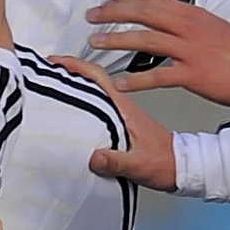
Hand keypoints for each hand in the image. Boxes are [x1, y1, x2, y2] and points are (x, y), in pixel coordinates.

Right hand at [56, 56, 178, 189]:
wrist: (181, 166)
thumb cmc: (165, 163)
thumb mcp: (139, 165)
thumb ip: (116, 161)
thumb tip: (93, 157)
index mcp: (126, 109)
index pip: (100, 77)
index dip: (78, 66)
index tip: (58, 62)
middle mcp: (123, 107)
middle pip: (93, 79)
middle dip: (70, 70)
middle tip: (48, 70)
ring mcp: (122, 113)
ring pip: (95, 91)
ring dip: (75, 84)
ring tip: (54, 84)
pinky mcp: (122, 123)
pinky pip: (99, 105)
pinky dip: (84, 99)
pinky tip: (73, 107)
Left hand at [87, 0, 229, 106]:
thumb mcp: (210, 28)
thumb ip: (185, 23)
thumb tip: (163, 20)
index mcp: (192, 14)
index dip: (124, 0)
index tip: (105, 5)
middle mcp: (189, 27)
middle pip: (144, 12)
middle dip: (113, 13)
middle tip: (90, 17)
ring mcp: (191, 50)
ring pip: (146, 40)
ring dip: (117, 40)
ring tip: (95, 44)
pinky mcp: (193, 74)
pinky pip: (158, 76)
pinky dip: (136, 81)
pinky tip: (118, 84)